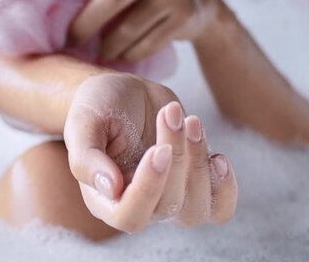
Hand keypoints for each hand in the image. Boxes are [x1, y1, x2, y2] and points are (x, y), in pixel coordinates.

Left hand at [24, 0, 221, 62]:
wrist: (198, 0)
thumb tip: (44, 3)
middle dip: (85, 26)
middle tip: (68, 43)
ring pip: (128, 29)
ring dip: (108, 48)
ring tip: (100, 54)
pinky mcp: (182, 15)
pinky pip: (146, 44)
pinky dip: (130, 55)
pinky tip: (123, 57)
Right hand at [64, 73, 236, 231]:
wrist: (126, 92)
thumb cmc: (99, 106)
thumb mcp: (83, 122)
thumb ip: (86, 157)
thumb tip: (110, 188)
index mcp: (105, 199)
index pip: (130, 216)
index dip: (149, 188)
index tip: (158, 148)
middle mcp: (140, 204)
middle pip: (169, 207)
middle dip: (176, 156)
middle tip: (170, 113)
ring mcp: (170, 197)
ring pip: (197, 209)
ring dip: (199, 164)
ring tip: (191, 121)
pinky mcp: (194, 184)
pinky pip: (220, 208)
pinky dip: (225, 187)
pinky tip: (217, 156)